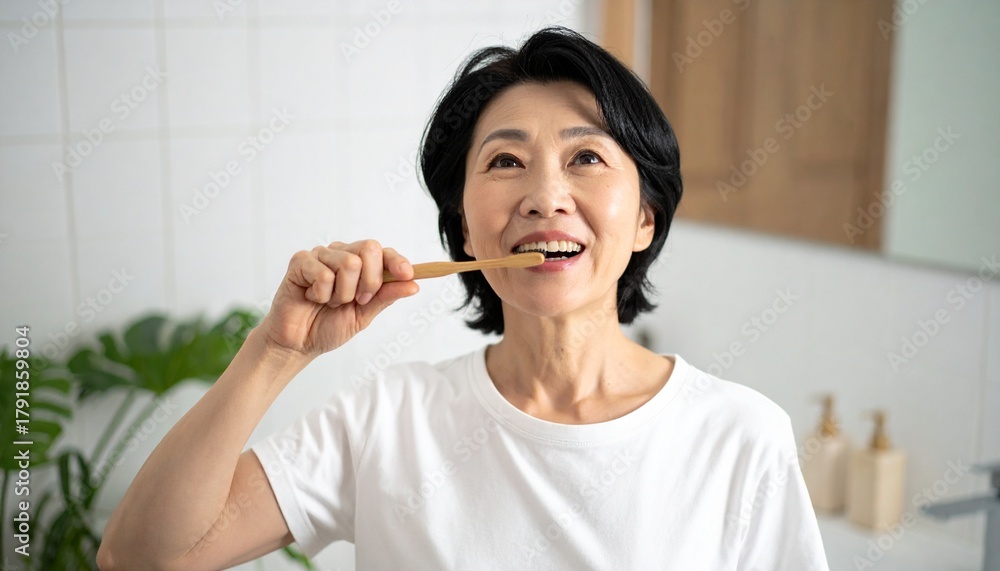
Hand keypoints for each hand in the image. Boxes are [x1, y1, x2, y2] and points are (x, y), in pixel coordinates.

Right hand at [257, 240, 417, 358]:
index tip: (408, 275)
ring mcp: (321, 255)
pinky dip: (321, 294)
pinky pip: (323, 273)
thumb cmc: (328, 326)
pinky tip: (312, 298)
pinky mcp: (301, 262)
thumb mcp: (364, 315)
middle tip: (356, 300)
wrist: (299, 343)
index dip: (397, 261)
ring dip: (342, 293)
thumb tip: (414, 285)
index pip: (383, 252)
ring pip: (348, 263)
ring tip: (329, 302)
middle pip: (369, 250)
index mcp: (360, 265)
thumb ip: (386, 297)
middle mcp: (341, 254)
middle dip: (369, 282)